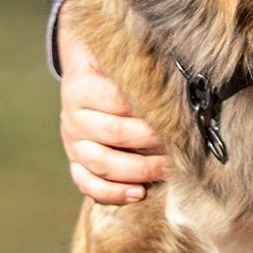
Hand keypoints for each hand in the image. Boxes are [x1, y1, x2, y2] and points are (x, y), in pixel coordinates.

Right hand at [59, 9, 168, 203]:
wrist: (82, 76)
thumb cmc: (113, 70)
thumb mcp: (119, 59)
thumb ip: (140, 64)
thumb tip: (180, 72)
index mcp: (83, 85)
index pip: (118, 102)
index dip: (149, 113)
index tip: (178, 119)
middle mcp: (73, 115)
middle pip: (113, 134)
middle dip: (150, 142)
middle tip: (181, 145)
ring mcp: (72, 141)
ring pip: (99, 163)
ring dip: (137, 170)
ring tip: (166, 170)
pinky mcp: (74, 161)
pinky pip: (86, 183)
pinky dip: (110, 193)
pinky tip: (137, 193)